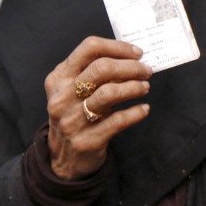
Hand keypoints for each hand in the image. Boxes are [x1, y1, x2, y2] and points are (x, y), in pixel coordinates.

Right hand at [44, 37, 151, 179]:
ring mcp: (72, 119)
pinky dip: (135, 112)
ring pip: (109, 93)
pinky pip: (117, 121)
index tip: (137, 53)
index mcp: (59, 78)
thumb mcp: (74, 91)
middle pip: (102, 68)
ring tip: (145, 87)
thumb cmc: (75, 115)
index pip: (89, 48)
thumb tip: (132, 57)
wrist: (64, 159)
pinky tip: (144, 109)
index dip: (117, 47)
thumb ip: (95, 73)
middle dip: (131, 67)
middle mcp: (62, 97)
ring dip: (134, 87)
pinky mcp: (87, 139)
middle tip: (146, 71)